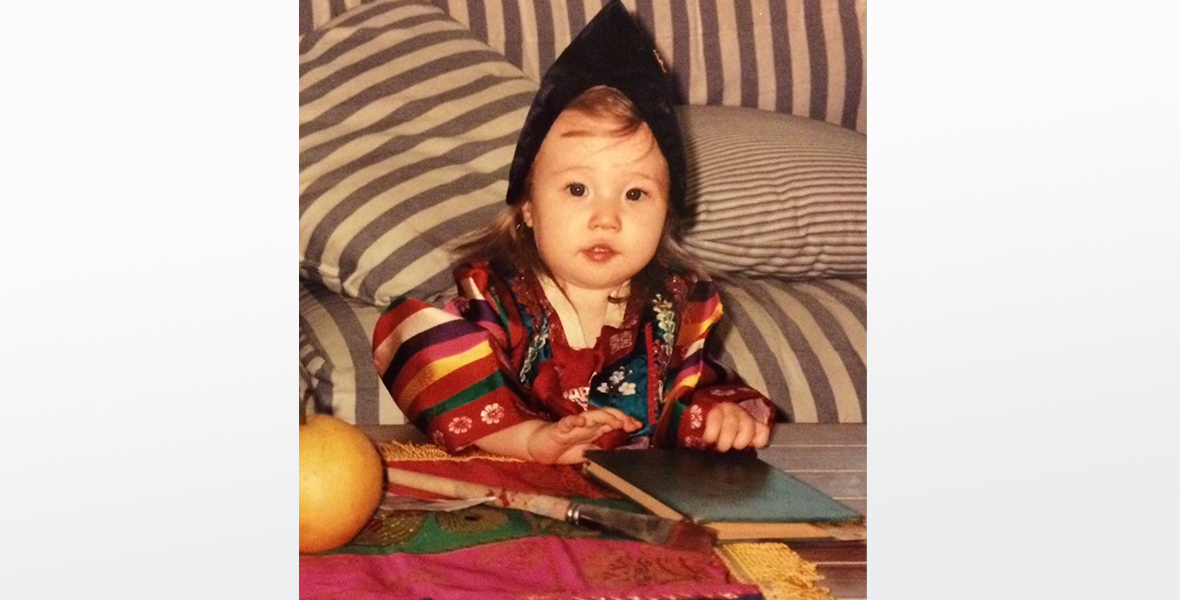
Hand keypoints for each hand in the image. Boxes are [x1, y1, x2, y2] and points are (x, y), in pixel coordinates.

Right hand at [528, 408, 642, 463]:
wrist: (541, 448)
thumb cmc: (565, 449)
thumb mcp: (589, 453)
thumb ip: (603, 450)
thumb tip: (621, 454)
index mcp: (594, 429)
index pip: (613, 420)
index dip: (626, 421)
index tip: (638, 426)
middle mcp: (587, 423)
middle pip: (605, 414)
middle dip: (620, 417)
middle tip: (631, 424)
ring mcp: (574, 425)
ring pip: (591, 416)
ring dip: (604, 417)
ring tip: (615, 422)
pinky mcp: (560, 429)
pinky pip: (567, 422)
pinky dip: (574, 420)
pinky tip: (581, 421)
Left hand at [701, 402, 770, 451]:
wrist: (720, 414)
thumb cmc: (707, 425)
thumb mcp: (699, 425)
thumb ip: (696, 430)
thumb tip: (693, 441)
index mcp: (715, 407)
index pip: (715, 416)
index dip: (712, 431)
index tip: (708, 440)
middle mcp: (732, 409)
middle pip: (732, 424)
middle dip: (726, 440)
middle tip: (721, 448)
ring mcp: (746, 416)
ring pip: (749, 426)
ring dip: (741, 440)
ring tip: (736, 446)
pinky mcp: (757, 424)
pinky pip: (763, 431)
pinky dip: (759, 440)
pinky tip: (752, 445)